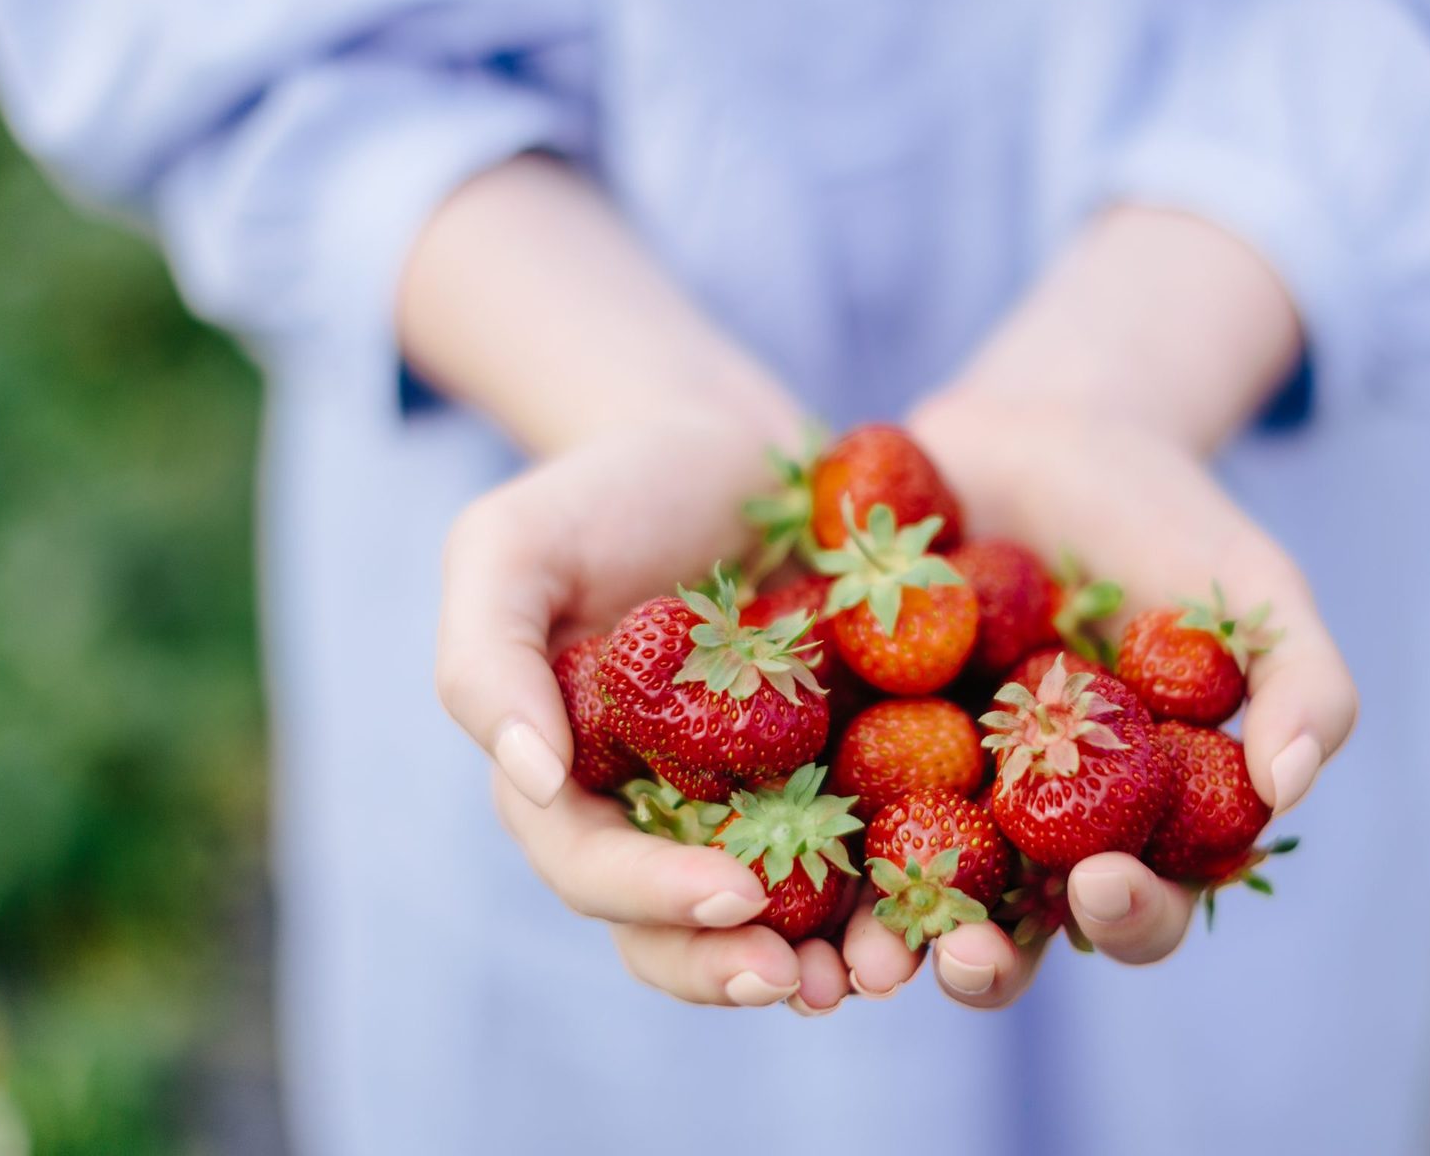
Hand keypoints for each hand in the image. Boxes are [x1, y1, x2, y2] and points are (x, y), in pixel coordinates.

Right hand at [435, 410, 866, 1012]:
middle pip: (681, 926)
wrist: (726, 445)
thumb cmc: (606, 490)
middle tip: (804, 983)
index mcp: (571, 782)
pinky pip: (866, 849)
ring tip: (879, 975)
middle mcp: (660, 813)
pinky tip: (943, 906)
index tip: (734, 893)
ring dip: (824, 960)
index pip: (593, 869)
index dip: (653, 898)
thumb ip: (486, 657)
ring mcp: (754, 800)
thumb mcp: (510, 545)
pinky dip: (896, 887)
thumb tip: (530, 777)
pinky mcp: (840, 771)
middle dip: (734, 965)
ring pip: (776, 916)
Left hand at [841, 393, 1358, 1007]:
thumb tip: (1287, 791)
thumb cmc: (1168, 522)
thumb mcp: (1256, 591)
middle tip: (965, 955)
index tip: (1106, 881)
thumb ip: (1301, 684)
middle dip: (986, 962)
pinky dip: (789, 832)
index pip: (1137, 907)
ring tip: (857, 953)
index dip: (1129, 917)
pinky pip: (809, 796)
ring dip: (877, 935)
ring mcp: (922, 788)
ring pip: (896, 893)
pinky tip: (764, 845)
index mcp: (1124, 825)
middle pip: (1006, 932)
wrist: (1046, 429)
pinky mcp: (839, 733)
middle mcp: (1018, 831)